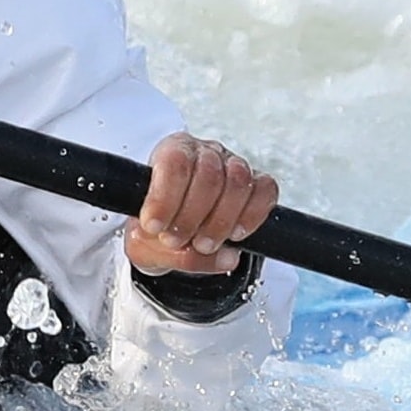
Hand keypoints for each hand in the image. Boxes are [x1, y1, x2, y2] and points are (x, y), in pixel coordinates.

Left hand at [129, 133, 275, 274]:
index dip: (164, 197)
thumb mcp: (145, 245)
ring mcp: (234, 166)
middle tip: (178, 241)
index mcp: (171, 153)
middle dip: (191, 216)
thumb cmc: (157, 230)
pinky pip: (265, 191)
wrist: (172, 232)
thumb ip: (174, 253)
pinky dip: (253, 216)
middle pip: (208, 175)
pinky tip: (235, 234)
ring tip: (204, 245)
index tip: (155, 226)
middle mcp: (205, 154)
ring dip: (221, 221)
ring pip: (238, 182)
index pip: (174, 163)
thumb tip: (226, 257)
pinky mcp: (257, 183)